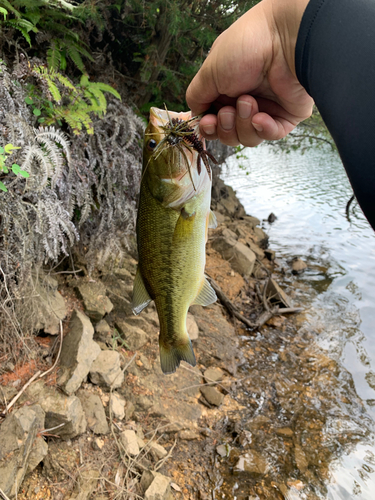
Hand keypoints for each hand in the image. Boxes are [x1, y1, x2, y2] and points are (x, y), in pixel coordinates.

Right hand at [186, 0, 312, 146]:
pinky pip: (271, 135)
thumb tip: (196, 116)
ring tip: (248, 102)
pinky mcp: (286, 116)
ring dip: (243, 124)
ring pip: (248, 138)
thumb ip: (196, 97)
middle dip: (226, 127)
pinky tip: (261, 117)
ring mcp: (267, 109)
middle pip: (229, 135)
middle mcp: (245, 101)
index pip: (213, 122)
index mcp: (226, 89)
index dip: (209, 128)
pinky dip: (263, 129)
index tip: (208, 122)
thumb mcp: (209, 72)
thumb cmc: (245, 47)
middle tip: (228, 111)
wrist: (283, 39)